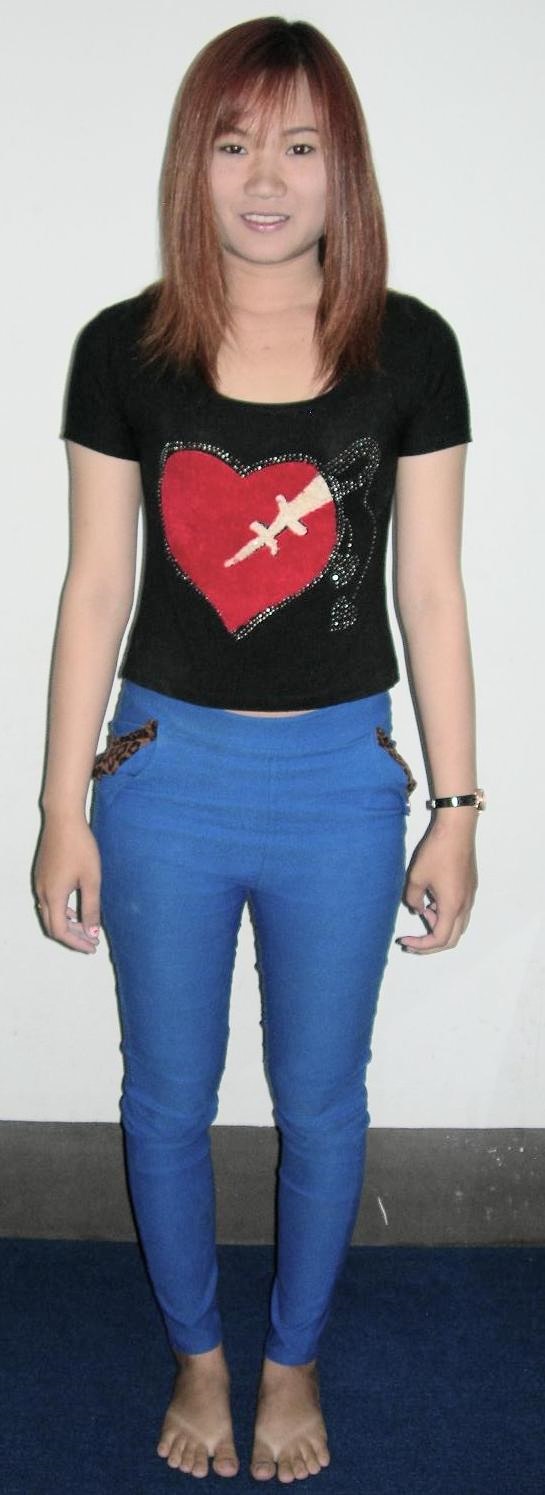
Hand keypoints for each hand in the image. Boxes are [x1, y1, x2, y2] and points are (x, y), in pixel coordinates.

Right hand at [32, 812, 101, 953]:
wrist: (63, 819)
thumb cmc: (80, 847)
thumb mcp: (91, 879)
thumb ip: (91, 908)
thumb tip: (92, 933)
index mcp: (54, 896)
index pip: (60, 931)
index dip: (76, 943)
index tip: (92, 947)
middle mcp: (42, 892)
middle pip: (52, 926)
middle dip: (72, 937)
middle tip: (91, 942)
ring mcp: (40, 883)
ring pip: (49, 914)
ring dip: (67, 924)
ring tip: (87, 927)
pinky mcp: (42, 875)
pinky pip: (49, 902)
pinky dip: (62, 911)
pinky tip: (76, 908)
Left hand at [396, 819, 477, 953]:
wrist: (456, 829)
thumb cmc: (436, 852)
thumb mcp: (415, 877)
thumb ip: (413, 899)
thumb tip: (418, 909)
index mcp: (452, 906)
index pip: (439, 939)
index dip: (421, 945)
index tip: (405, 940)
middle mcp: (465, 905)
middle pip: (452, 939)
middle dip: (431, 944)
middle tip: (412, 942)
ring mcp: (470, 896)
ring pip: (458, 925)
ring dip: (439, 927)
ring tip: (422, 911)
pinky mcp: (470, 887)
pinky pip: (460, 911)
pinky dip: (445, 914)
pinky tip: (431, 900)